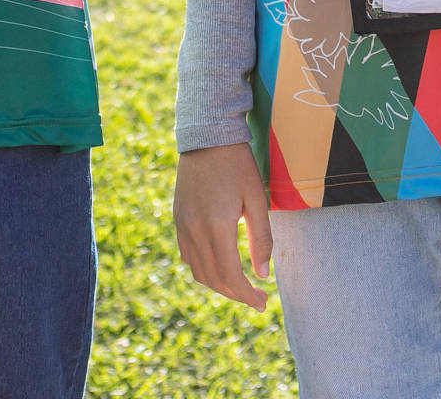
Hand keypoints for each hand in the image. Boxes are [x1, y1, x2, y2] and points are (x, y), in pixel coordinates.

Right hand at [174, 142, 272, 308]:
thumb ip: (261, 239)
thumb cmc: (237, 166)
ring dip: (219, 285)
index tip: (263, 303)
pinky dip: (204, 270)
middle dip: (236, 295)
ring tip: (240, 287)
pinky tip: (219, 267)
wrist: (206, 137)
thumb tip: (263, 275)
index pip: (231, 276)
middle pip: (213, 279)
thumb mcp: (257, 200)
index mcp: (217, 226)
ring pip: (198, 271)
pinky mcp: (177, 218)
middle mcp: (194, 230)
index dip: (247, 295)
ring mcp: (182, 225)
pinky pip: (187, 256)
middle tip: (256, 300)